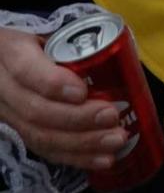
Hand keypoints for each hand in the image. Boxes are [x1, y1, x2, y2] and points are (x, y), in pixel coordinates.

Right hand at [0, 28, 130, 172]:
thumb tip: (122, 54)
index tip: (82, 91)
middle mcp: (3, 86)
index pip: (26, 70)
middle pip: (36, 110)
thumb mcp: (47, 33)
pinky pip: (45, 150)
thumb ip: (73, 41)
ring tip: (116, 140)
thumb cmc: (39, 42)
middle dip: (78, 118)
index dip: (53, 84)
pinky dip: (76, 157)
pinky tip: (102, 159)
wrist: (8, 63)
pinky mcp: (19, 132)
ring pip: (40, 135)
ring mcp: (8, 114)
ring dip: (82, 143)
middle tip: (112, 116)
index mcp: (10, 51)